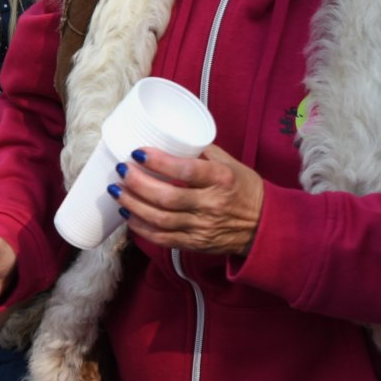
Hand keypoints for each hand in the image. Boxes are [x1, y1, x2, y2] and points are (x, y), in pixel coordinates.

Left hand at [111, 144, 263, 255]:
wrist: (263, 225)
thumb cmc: (244, 189)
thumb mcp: (231, 164)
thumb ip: (202, 152)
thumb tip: (170, 137)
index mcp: (222, 179)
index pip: (187, 171)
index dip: (159, 162)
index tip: (137, 152)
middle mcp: (212, 205)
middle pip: (167, 197)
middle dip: (137, 184)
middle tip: (121, 171)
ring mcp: (202, 227)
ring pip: (160, 219)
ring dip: (133, 205)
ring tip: (117, 191)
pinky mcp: (195, 243)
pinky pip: (162, 238)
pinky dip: (141, 228)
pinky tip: (127, 215)